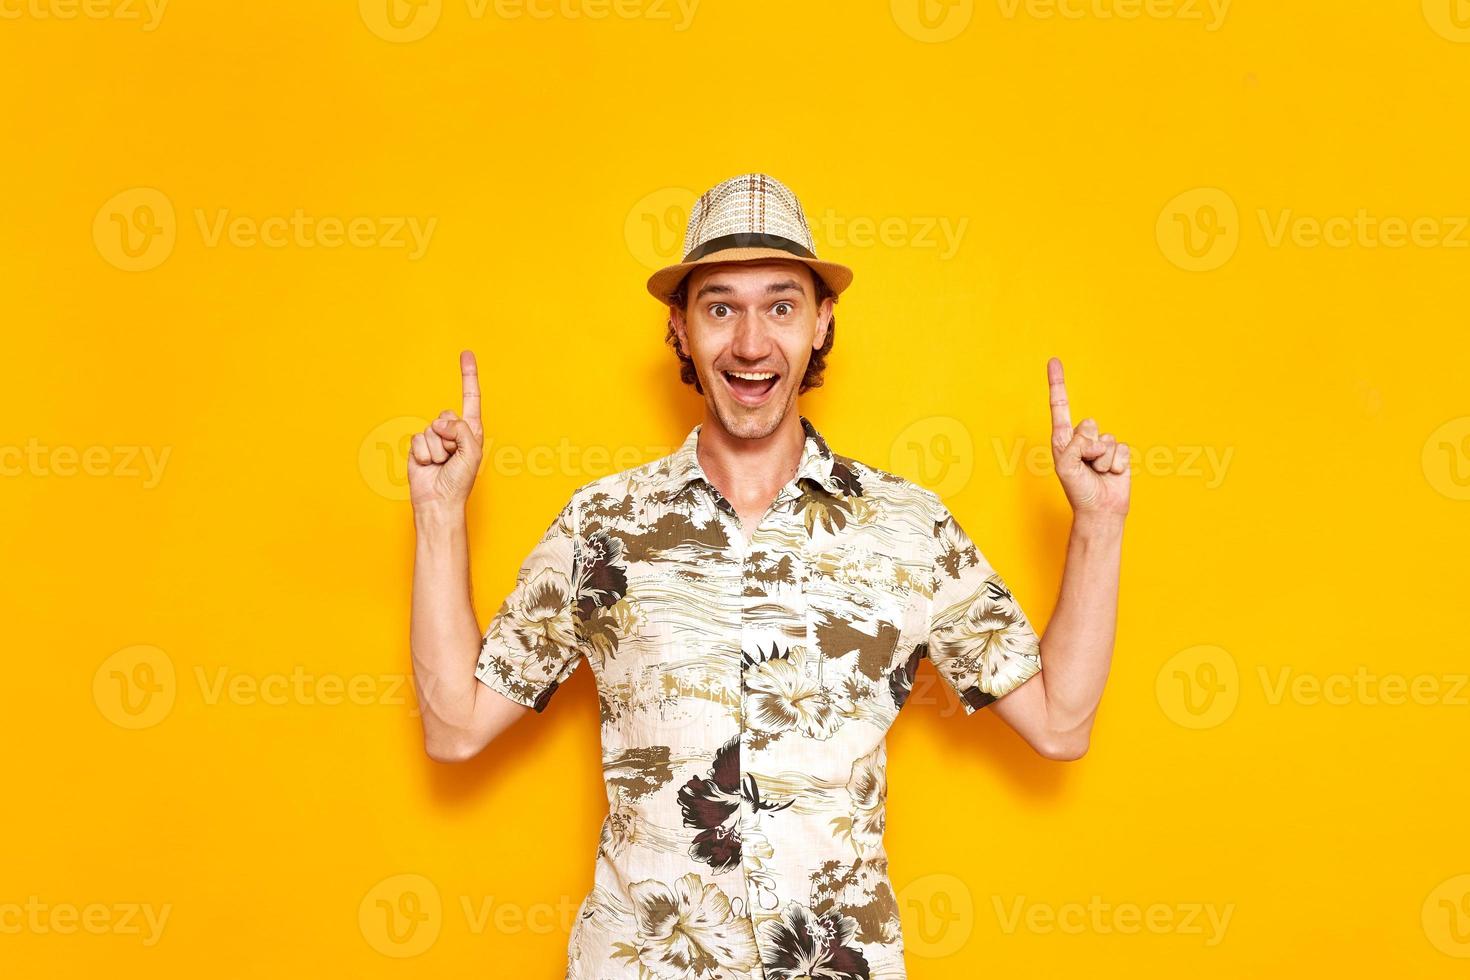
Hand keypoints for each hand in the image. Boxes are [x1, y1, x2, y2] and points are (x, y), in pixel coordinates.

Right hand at [408, 351, 484, 510]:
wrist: (439, 501)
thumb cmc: (459, 482)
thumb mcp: (472, 453)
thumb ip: (462, 431)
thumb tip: (442, 423)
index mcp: (471, 431)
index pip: (470, 397)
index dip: (468, 375)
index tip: (466, 354)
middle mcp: (454, 432)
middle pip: (446, 415)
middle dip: (449, 437)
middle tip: (452, 457)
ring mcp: (435, 438)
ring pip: (431, 429)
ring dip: (437, 450)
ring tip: (441, 465)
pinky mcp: (419, 446)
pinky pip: (418, 439)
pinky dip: (424, 454)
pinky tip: (429, 466)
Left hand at [1048, 356, 1129, 516]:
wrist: (1101, 511)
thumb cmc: (1079, 491)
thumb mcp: (1066, 467)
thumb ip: (1073, 445)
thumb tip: (1090, 432)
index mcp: (1063, 440)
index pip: (1060, 406)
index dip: (1058, 383)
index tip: (1054, 361)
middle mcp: (1081, 439)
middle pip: (1089, 425)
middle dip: (1088, 448)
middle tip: (1086, 467)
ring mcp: (1100, 446)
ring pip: (1106, 439)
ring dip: (1103, 460)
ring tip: (1098, 473)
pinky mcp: (1118, 453)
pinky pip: (1121, 448)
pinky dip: (1116, 464)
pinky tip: (1112, 475)